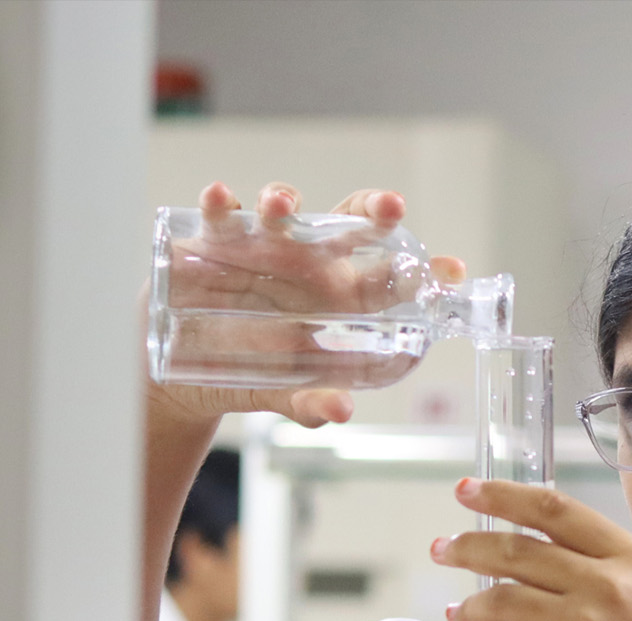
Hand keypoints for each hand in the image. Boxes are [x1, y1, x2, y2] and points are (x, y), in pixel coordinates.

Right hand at [147, 182, 465, 430]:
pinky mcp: (212, 243)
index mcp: (333, 295)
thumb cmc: (245, 376)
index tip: (451, 270)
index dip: (419, 268)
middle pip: (345, 222)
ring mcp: (258, 247)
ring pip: (280, 208)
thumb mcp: (279, 394)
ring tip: (280, 207)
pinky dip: (219, 203)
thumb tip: (340, 411)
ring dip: (282, 199)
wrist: (180, 378)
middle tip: (391, 209)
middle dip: (371, 208)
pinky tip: (219, 200)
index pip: (384, 271)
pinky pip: (219, 215)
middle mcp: (303, 262)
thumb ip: (308, 401)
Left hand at [431, 479, 631, 620]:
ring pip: (501, 599)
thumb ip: (602, 575)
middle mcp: (609, 588)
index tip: (467, 490)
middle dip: (468, 545)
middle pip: (517, 549)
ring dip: (469, 605)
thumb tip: (532, 547)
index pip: (555, 511)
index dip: (504, 496)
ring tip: (456, 612)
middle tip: (441, 548)